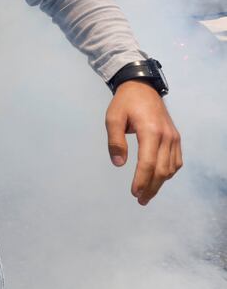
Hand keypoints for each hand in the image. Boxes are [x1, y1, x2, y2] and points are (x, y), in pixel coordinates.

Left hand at [105, 81, 182, 204]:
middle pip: (162, 170)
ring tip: (147, 194)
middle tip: (140, 200)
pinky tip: (158, 179)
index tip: (134, 193)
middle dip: (151, 188)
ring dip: (160, 183)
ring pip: (171, 168)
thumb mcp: (113, 118)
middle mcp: (166, 136)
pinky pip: (177, 161)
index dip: (141, 181)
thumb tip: (119, 164)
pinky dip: (168, 173)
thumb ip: (115, 141)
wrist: (142, 87)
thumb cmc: (125, 103)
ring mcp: (174, 137)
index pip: (148, 163)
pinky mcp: (175, 138)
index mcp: (151, 131)